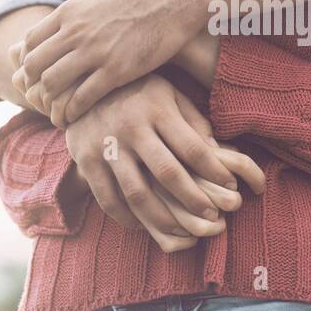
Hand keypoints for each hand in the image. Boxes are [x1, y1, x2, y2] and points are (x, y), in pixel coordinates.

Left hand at [11, 0, 207, 124]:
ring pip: (53, 84)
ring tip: (56, 112)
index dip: (28, 60)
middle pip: (35, 65)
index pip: (30, 42)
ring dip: (50, 102)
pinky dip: (73, 111)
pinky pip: (83, 97)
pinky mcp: (117, 71)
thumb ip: (83, 2)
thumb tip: (74, 8)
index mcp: (70, 12)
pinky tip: (75, 116)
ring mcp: (95, 52)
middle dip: (34, 84)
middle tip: (41, 97)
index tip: (36, 73)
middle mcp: (76, 33)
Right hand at [54, 73, 264, 251]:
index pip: (192, 147)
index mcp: (157, 109)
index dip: (215, 171)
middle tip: (213, 218)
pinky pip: (108, 198)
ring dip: (163, 219)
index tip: (232, 187)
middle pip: (168, 173)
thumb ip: (192, 120)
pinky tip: (143, 225)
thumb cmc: (136, 91)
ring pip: (137, 193)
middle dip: (194, 200)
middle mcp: (132, 128)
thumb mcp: (168, 93)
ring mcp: (106, 146)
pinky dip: (127, 218)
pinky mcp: (85, 160)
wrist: (77, 79)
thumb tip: (219, 150)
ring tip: (183, 231)